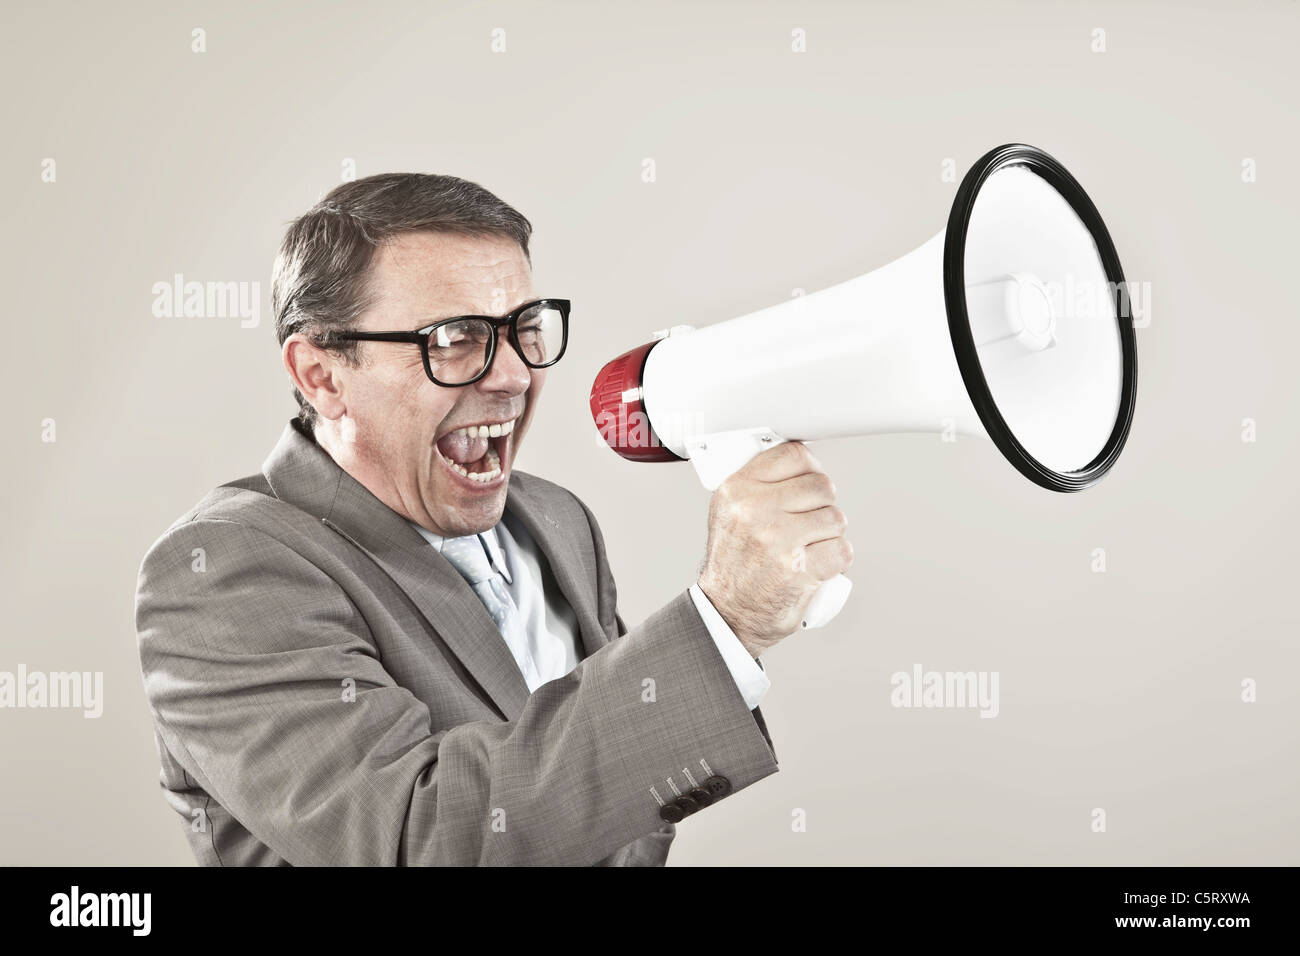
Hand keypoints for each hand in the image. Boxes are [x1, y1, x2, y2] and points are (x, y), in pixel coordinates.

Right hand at [695, 441, 851, 656]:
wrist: (726, 613)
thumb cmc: (733, 565)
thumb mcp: (729, 512)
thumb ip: (758, 485)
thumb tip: (801, 463)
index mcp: (737, 490)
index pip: (794, 454)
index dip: (811, 468)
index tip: (810, 482)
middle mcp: (754, 511)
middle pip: (821, 486)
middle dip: (823, 505)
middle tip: (809, 524)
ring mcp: (776, 541)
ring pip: (835, 518)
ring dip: (830, 535)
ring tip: (809, 547)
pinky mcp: (798, 570)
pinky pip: (841, 550)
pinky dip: (836, 561)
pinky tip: (817, 565)